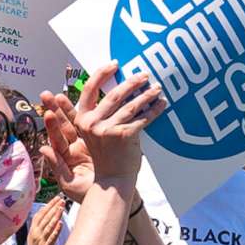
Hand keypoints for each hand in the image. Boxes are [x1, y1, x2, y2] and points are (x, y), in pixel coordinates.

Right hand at [25, 197, 65, 244]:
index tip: (56, 197)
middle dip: (54, 207)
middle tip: (61, 199)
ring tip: (62, 207)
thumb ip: (39, 224)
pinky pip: (51, 238)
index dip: (49, 205)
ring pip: (49, 226)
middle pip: (45, 218)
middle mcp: (36, 233)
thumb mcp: (34, 235)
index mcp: (33, 229)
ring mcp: (41, 240)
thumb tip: (46, 211)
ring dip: (55, 216)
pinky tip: (61, 224)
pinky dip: (56, 230)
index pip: (41, 213)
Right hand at [43, 64, 165, 194]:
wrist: (112, 180)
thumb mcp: (92, 134)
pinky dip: (154, 110)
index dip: (102, 73)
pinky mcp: (124, 135)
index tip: (115, 64)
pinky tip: (162, 104)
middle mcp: (92, 123)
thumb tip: (112, 89)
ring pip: (132, 105)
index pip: (90, 88)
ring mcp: (107, 129)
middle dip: (132, 82)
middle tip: (144, 75)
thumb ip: (98, 113)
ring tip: (157, 89)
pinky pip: (143, 118)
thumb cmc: (105, 157)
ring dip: (147, 95)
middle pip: (115, 94)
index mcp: (82, 119)